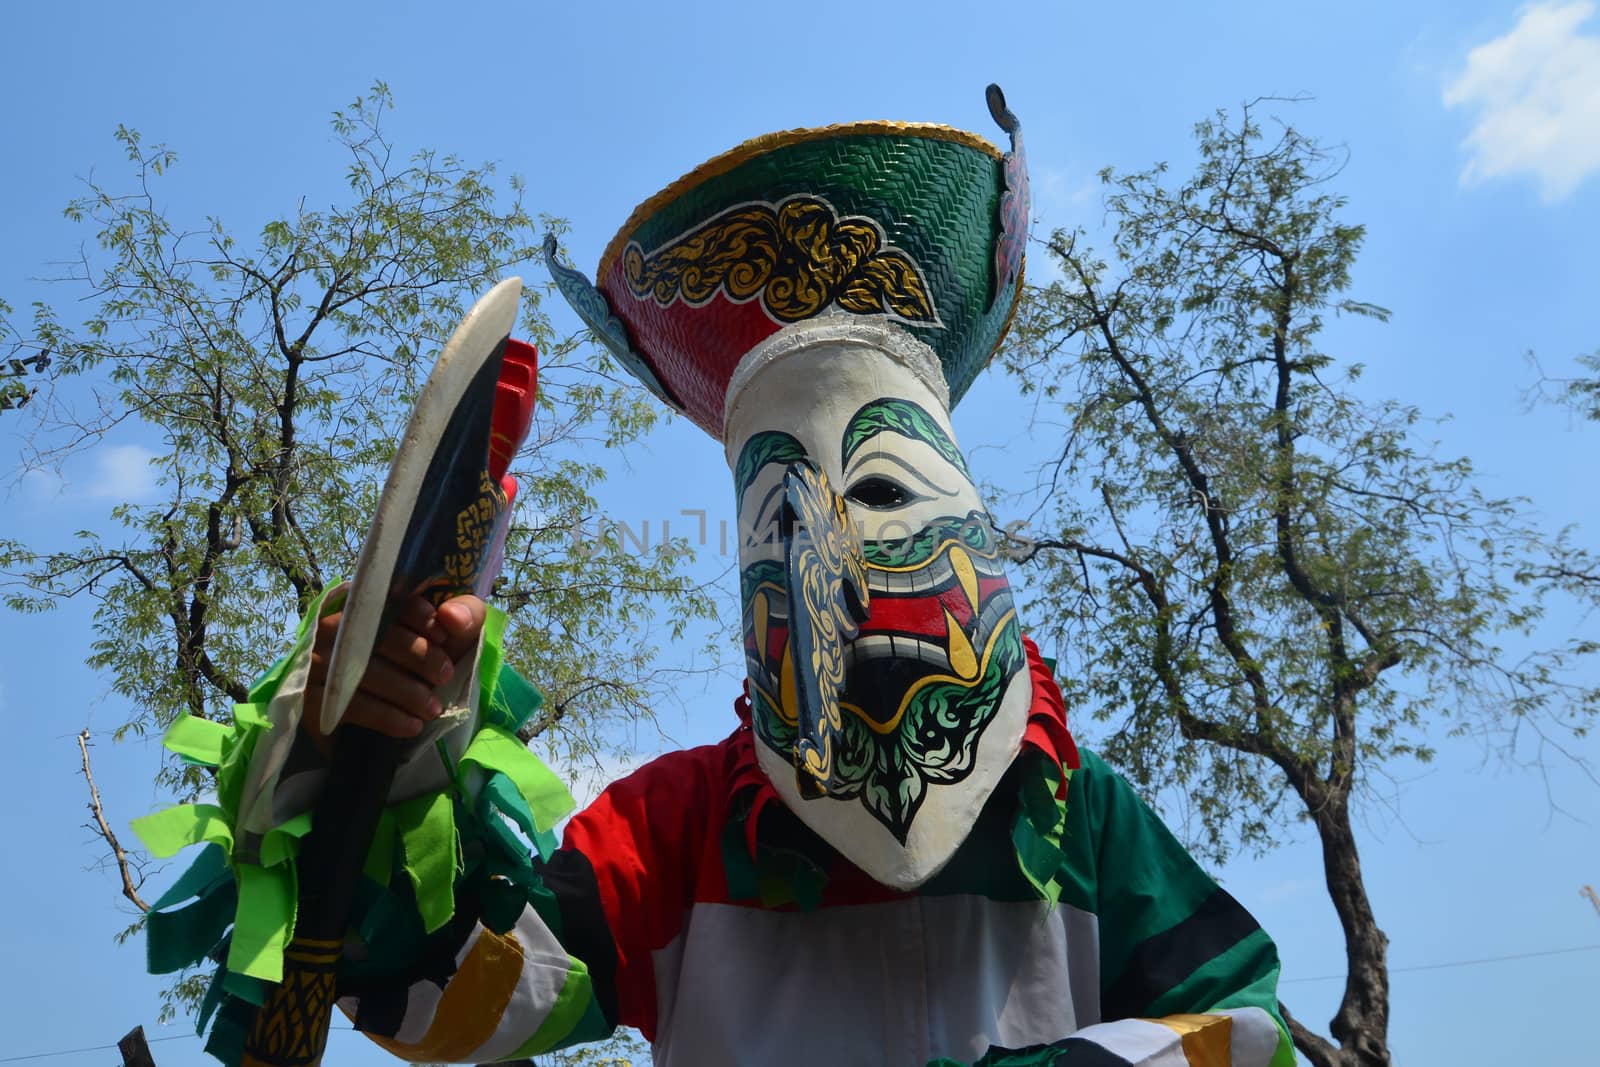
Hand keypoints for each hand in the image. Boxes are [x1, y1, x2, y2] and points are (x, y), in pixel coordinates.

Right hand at [302, 588, 487, 749]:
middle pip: (374, 635)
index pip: (385, 597)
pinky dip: (386, 717)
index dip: (416, 614)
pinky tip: (411, 725)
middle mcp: (332, 625)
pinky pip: (350, 705)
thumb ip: (463, 615)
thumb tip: (452, 616)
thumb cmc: (422, 664)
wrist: (384, 719)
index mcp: (365, 601)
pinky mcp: (310, 697)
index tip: (444, 635)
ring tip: (433, 708)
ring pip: (363, 672)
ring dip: (406, 691)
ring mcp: (316, 660)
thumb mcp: (450, 636)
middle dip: (417, 656)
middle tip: (445, 676)